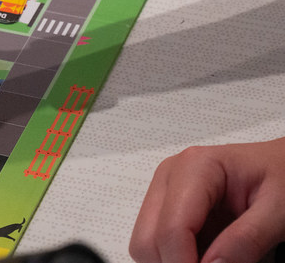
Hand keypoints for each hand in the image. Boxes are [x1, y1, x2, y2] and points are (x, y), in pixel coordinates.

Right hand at [129, 137, 284, 262]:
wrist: (283, 165)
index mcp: (195, 167)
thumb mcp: (278, 209)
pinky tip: (210, 255)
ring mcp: (166, 192)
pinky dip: (181, 257)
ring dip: (177, 260)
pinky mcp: (169, 207)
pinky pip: (160, 244)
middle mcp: (171, 177)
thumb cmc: (282, 176)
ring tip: (216, 261)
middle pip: (147, 240)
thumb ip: (247, 239)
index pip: (171, 229)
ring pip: (147, 245)